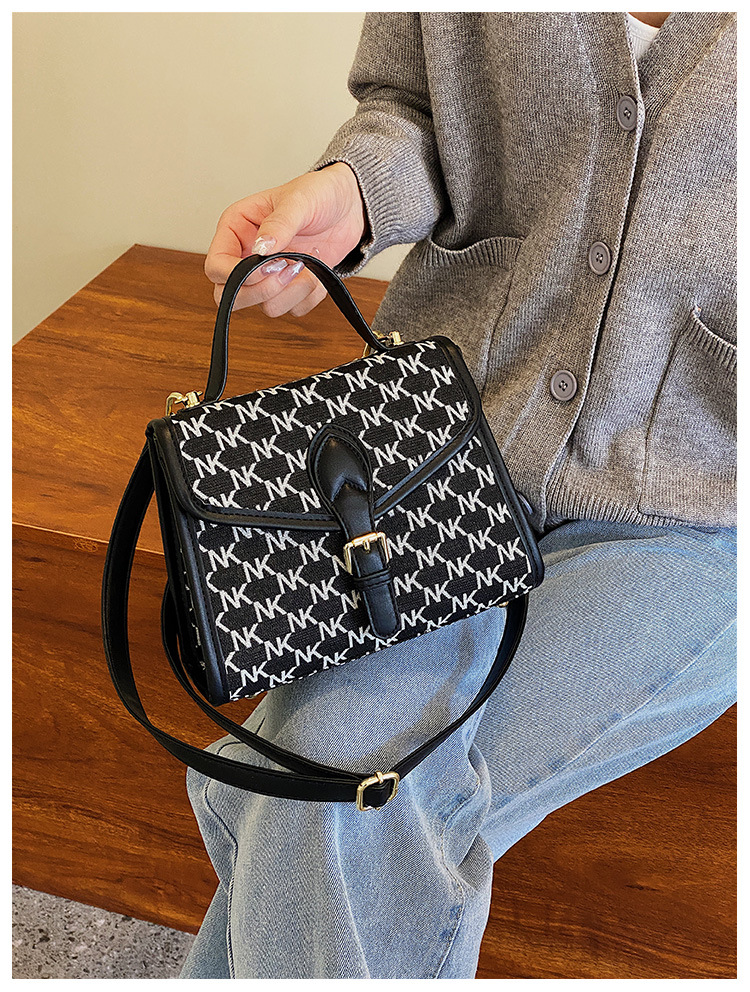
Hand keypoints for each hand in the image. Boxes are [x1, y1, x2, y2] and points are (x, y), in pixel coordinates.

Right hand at [204, 163, 366, 317]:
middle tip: (290, 268)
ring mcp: (268, 276)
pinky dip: (309, 295)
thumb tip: (261, 249)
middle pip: (231, 296)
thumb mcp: (298, 201)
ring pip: (265, 307)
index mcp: (236, 229)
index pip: (216, 267)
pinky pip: (294, 309)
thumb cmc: (319, 194)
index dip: (236, 275)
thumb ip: (279, 224)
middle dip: (263, 290)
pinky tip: (317, 272)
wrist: (349, 206)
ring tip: (307, 265)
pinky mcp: (291, 289)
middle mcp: (247, 255)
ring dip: (291, 292)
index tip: (269, 265)